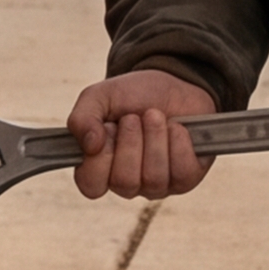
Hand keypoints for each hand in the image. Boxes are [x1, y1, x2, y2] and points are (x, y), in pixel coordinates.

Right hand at [68, 69, 218, 200]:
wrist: (175, 82)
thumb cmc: (134, 95)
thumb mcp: (100, 97)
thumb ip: (82, 118)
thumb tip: (90, 146)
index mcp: (101, 168)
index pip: (91, 186)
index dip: (100, 157)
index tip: (109, 127)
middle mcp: (128, 183)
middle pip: (125, 182)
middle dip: (132, 140)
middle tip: (135, 117)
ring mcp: (157, 184)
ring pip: (154, 178)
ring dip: (155, 137)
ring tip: (156, 116)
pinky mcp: (186, 179)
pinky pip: (182, 173)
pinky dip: (179, 142)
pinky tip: (177, 128)